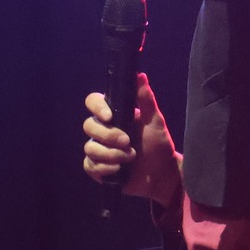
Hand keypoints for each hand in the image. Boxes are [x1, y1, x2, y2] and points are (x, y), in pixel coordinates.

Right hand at [82, 73, 179, 203]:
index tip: (109, 116)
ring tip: (130, 157)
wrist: (161, 174)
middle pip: (88, 126)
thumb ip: (146, 100)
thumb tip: (140, 76)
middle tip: (127, 142)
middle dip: (108, 136)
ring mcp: (98, 149)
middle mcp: (102, 130)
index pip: (93, 102)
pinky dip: (105, 168)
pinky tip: (119, 169)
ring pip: (90, 147)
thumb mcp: (156, 122)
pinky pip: (90, 165)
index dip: (97, 108)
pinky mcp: (97, 167)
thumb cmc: (158, 145)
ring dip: (111, 154)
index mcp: (114, 115)